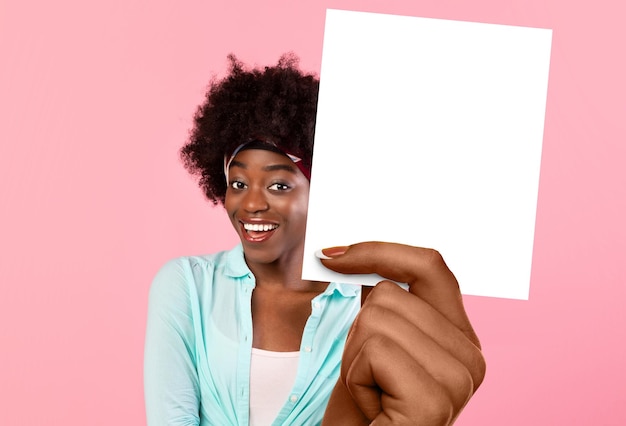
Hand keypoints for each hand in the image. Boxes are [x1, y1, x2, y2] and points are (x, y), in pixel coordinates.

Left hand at [320, 242, 485, 425]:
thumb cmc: (366, 405)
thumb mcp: (373, 341)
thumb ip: (384, 299)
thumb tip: (352, 252)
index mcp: (462, 338)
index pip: (430, 267)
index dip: (381, 251)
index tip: (333, 253)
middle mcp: (472, 357)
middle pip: (392, 294)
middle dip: (360, 332)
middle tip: (370, 375)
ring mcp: (460, 380)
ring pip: (377, 317)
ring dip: (355, 357)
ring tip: (373, 393)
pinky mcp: (435, 400)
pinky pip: (375, 349)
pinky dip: (356, 377)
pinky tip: (373, 408)